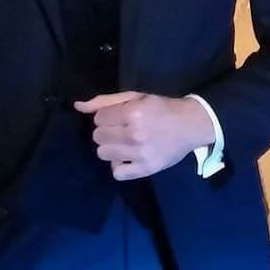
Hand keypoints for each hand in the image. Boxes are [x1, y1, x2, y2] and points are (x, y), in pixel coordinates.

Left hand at [72, 91, 213, 180]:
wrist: (190, 125)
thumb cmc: (161, 108)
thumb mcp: (135, 97)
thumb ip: (105, 101)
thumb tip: (78, 106)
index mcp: (133, 112)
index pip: (98, 118)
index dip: (107, 116)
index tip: (119, 116)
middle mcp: (135, 134)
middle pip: (98, 136)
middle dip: (107, 131)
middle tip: (122, 129)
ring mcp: (140, 154)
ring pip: (103, 154)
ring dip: (111, 147)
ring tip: (124, 143)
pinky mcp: (146, 169)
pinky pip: (117, 173)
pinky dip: (119, 165)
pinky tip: (128, 157)